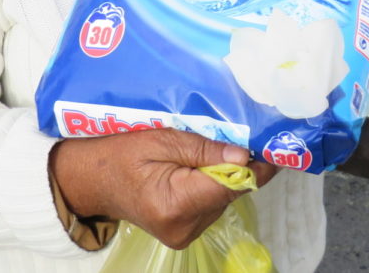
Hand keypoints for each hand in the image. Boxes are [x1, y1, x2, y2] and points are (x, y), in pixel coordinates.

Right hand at [50, 129, 275, 248]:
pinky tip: (203, 166)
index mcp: (176, 203)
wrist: (90, 180)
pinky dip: (213, 185)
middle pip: (230, 192)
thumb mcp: (160, 139)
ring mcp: (184, 234)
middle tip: (249, 134)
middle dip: (240, 165)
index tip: (278, 148)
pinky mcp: (184, 232)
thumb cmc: (120, 154)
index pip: (231, 185)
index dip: (258, 166)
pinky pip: (211, 205)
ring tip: (218, 147)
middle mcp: (184, 227)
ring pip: (223, 199)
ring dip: (226, 174)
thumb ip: (202, 148)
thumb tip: (243, 154)